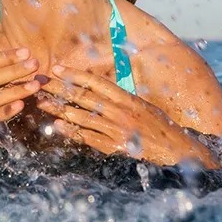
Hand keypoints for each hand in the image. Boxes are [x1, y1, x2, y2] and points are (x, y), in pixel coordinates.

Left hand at [37, 64, 216, 167]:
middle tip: (41, 83)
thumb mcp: (146, 108)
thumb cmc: (164, 130)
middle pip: (85, 98)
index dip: (75, 75)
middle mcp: (121, 112)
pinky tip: (57, 128)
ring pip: (82, 117)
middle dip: (61, 89)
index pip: (97, 83)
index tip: (58, 68)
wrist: (180, 152)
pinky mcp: (115, 148)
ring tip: (42, 104)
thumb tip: (106, 93)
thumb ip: (125, 101)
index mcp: (128, 99)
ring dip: (60, 110)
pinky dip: (72, 133)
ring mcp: (117, 130)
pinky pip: (89, 139)